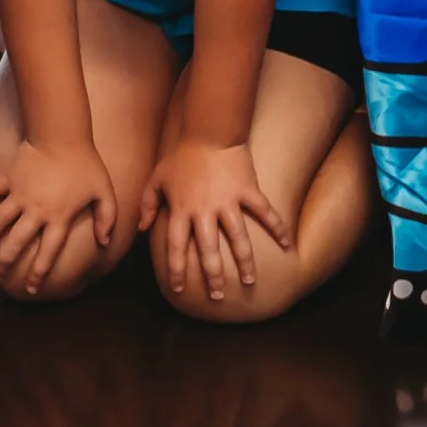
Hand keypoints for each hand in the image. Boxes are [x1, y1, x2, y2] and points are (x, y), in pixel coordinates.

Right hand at [0, 134, 117, 294]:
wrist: (63, 133)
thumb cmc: (86, 163)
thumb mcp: (104, 191)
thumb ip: (107, 218)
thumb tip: (104, 243)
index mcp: (58, 217)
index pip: (47, 253)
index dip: (38, 274)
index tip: (29, 288)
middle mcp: (36, 211)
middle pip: (16, 244)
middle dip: (4, 263)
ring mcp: (19, 195)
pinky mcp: (9, 179)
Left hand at [139, 135, 291, 302]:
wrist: (211, 130)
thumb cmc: (182, 156)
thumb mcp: (158, 178)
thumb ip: (147, 204)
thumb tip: (141, 229)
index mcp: (182, 210)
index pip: (177, 246)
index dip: (176, 269)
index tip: (178, 288)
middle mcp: (205, 210)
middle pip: (208, 250)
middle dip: (213, 276)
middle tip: (217, 296)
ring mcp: (229, 201)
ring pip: (238, 238)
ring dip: (244, 261)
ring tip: (250, 281)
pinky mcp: (248, 190)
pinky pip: (264, 212)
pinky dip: (277, 227)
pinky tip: (285, 244)